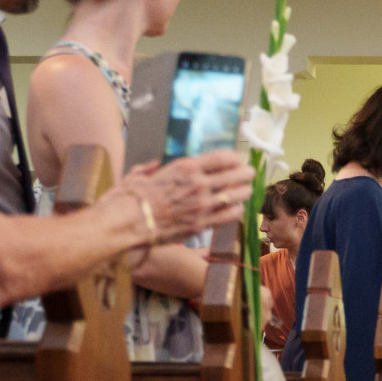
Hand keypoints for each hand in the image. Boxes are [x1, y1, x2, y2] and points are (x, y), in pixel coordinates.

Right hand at [128, 153, 252, 243]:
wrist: (132, 222)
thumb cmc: (135, 197)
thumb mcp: (145, 173)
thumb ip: (154, 167)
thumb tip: (155, 166)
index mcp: (186, 167)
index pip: (221, 157)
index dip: (235, 157)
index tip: (239, 158)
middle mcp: (198, 184)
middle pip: (234, 174)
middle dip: (245, 173)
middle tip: (249, 173)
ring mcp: (202, 204)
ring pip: (236, 195)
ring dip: (244, 191)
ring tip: (247, 190)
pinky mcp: (203, 223)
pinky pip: (229, 215)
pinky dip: (237, 210)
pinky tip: (237, 208)